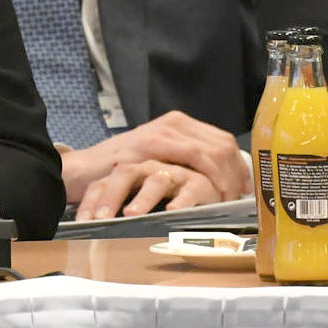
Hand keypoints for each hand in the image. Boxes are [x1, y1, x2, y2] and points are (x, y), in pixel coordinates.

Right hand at [57, 112, 251, 208]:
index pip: (223, 143)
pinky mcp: (154, 141)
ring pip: (214, 149)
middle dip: (237, 177)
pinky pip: (195, 155)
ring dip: (227, 179)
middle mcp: (175, 122)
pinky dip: (209, 175)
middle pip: (224, 145)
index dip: (239, 170)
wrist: (84, 171)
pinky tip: (214, 194)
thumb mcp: (158, 167)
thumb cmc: (120, 175)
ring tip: (227, 204)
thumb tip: (220, 190)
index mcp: (179, 125)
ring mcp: (165, 129)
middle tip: (237, 204)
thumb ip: (183, 169)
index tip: (244, 196)